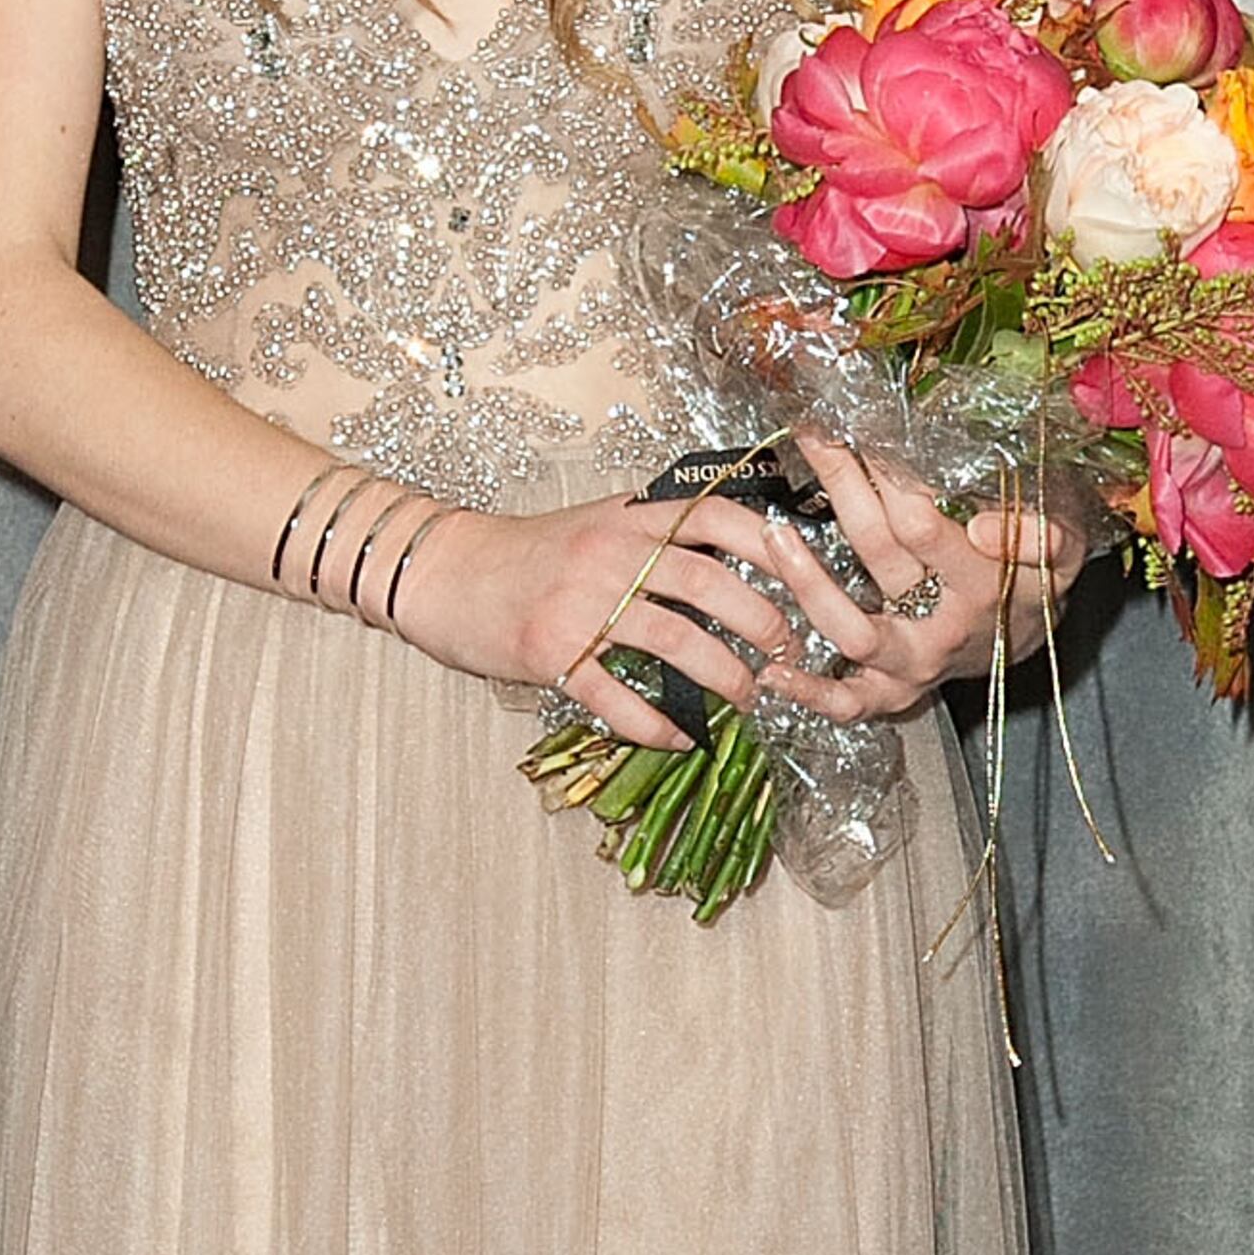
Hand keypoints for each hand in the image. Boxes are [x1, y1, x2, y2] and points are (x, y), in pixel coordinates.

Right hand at [387, 484, 857, 746]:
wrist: (445, 572)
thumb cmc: (527, 553)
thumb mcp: (596, 525)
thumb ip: (655, 535)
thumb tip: (732, 555)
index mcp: (630, 519)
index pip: (718, 517)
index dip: (772, 545)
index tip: (808, 578)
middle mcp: (612, 555)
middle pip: (711, 584)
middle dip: (765, 625)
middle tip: (788, 655)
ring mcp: (582, 605)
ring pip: (677, 642)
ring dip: (724, 678)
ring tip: (746, 700)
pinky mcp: (551, 655)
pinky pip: (618, 698)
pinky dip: (657, 726)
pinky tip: (681, 738)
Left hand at [746, 441, 1086, 720]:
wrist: (1023, 639)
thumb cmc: (1033, 578)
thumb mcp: (1061, 550)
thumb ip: (1040, 533)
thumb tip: (984, 526)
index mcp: (986, 585)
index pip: (925, 529)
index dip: (889, 481)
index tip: (864, 433)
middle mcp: (946, 629)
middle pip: (881, 554)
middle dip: (845, 488)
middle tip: (818, 439)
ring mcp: (915, 666)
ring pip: (855, 631)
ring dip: (808, 582)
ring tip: (776, 533)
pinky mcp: (892, 694)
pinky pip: (848, 703)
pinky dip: (808, 693)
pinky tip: (771, 669)